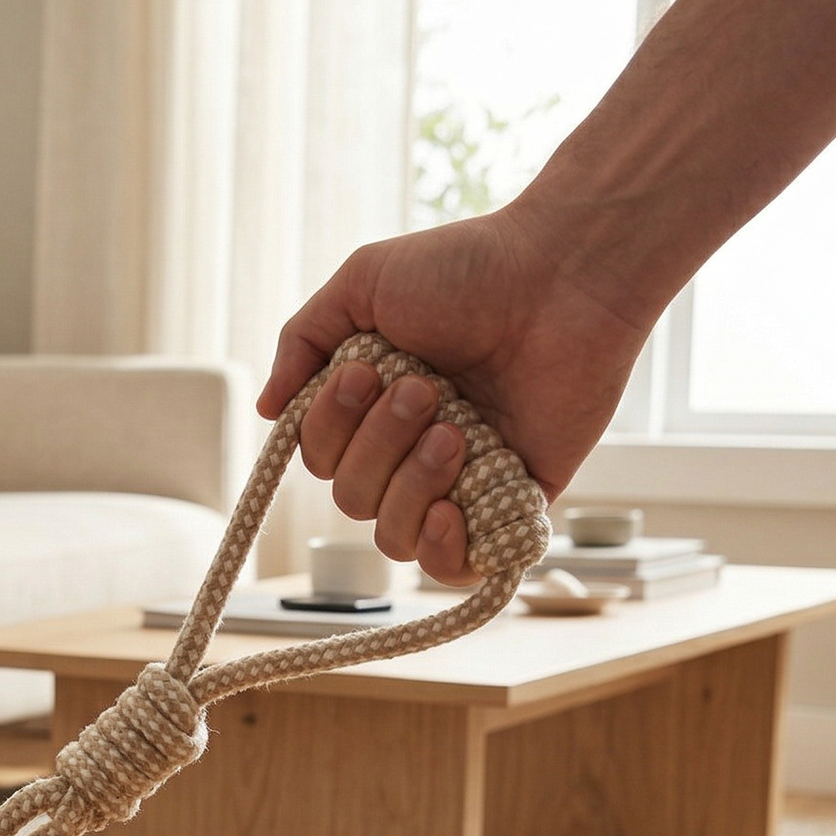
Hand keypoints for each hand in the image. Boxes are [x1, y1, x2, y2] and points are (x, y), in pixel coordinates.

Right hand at [257, 200, 652, 585]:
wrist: (568, 274)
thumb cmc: (471, 267)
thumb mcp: (363, 284)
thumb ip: (302, 341)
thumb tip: (267, 412)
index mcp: (373, 409)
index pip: (320, 459)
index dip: (329, 429)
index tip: (366, 372)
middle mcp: (409, 451)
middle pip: (351, 499)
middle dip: (378, 448)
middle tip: (426, 389)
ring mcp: (460, 482)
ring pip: (393, 535)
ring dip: (411, 487)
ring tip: (455, 433)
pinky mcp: (511, 503)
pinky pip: (455, 568)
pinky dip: (441, 551)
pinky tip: (451, 510)